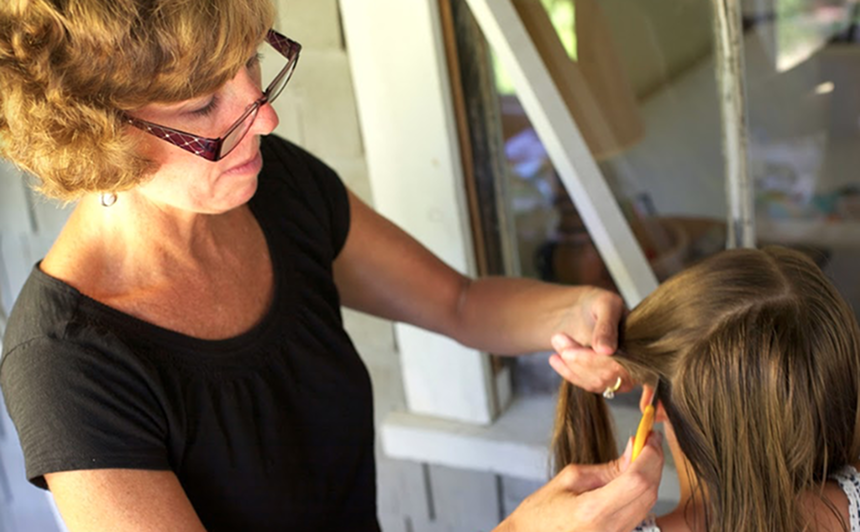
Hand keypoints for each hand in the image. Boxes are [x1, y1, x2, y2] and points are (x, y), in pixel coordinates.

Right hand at [497, 432, 663, 531]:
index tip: (649, 437)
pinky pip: (640, 514)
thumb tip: (634, 449)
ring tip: (640, 457)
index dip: (649, 455)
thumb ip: (607, 467)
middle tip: (648, 441)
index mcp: (592, 511)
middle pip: (649, 492)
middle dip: (653, 463)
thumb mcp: (569, 479)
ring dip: (650, 477)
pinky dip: (641, 492)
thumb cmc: (541, 512)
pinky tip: (633, 478)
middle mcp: (609, 529)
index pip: (637, 480)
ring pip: (648, 504)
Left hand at [548, 288, 630, 392]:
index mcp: (642, 344)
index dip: (591, 361)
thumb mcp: (605, 304)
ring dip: (571, 366)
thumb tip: (607, 351)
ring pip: (596, 383)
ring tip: (557, 341)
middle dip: (577, 361)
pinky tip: (555, 359)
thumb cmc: (600, 304)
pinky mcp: (608, 381)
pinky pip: (589, 385)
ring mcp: (623, 375)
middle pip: (606, 376)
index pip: (618, 363)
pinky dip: (569, 373)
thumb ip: (607, 325)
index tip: (568, 352)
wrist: (589, 309)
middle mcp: (637, 365)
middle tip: (557, 338)